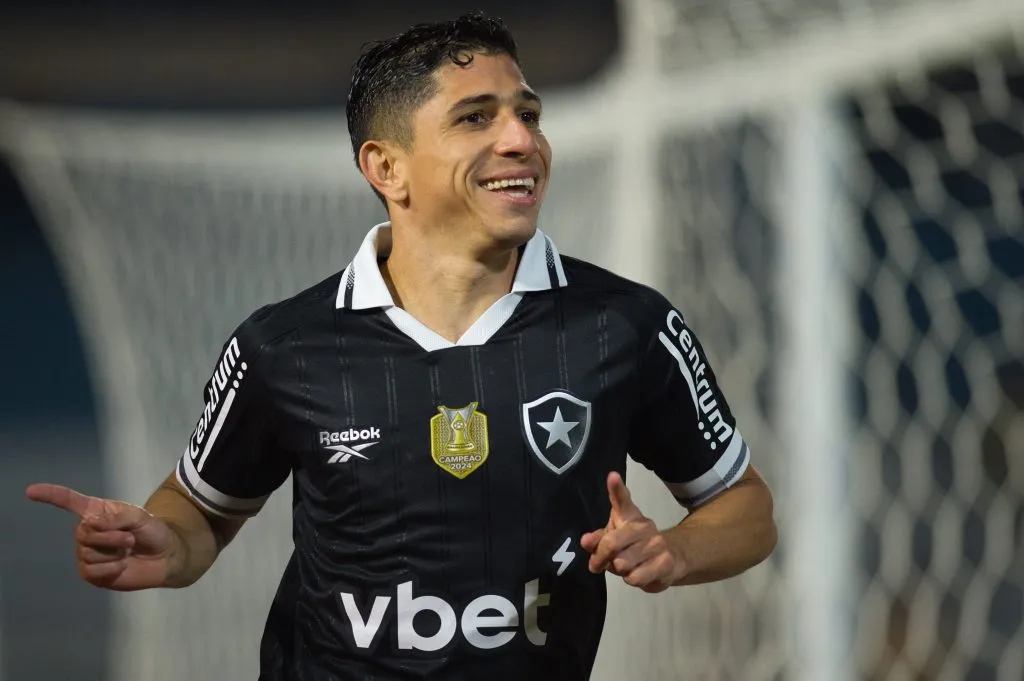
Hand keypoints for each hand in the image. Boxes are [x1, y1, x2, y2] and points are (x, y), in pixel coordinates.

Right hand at [26, 483, 176, 590]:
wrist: (165, 557)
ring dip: (114, 552)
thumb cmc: (152, 531)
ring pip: (87, 553)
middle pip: (83, 533)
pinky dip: (111, 568)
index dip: (51, 495)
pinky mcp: (91, 573)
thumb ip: (117, 516)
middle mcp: (87, 531)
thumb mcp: (140, 517)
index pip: (70, 502)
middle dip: (111, 536)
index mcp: (97, 512)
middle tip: (130, 538)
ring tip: (127, 550)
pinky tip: (122, 565)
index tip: (31, 491)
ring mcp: (87, 553)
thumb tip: (91, 521)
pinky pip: (92, 571)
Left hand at [580, 472, 682, 592]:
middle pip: (611, 543)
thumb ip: (598, 540)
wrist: (670, 560)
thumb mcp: (614, 540)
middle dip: (601, 558)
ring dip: (619, 571)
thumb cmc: (634, 547)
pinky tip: (639, 573)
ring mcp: (656, 543)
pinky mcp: (665, 562)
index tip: (613, 476)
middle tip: (598, 564)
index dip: (617, 488)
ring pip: (622, 564)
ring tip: (627, 566)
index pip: (622, 500)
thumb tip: (585, 541)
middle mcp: (644, 526)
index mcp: (629, 516)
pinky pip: (635, 578)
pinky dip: (631, 580)